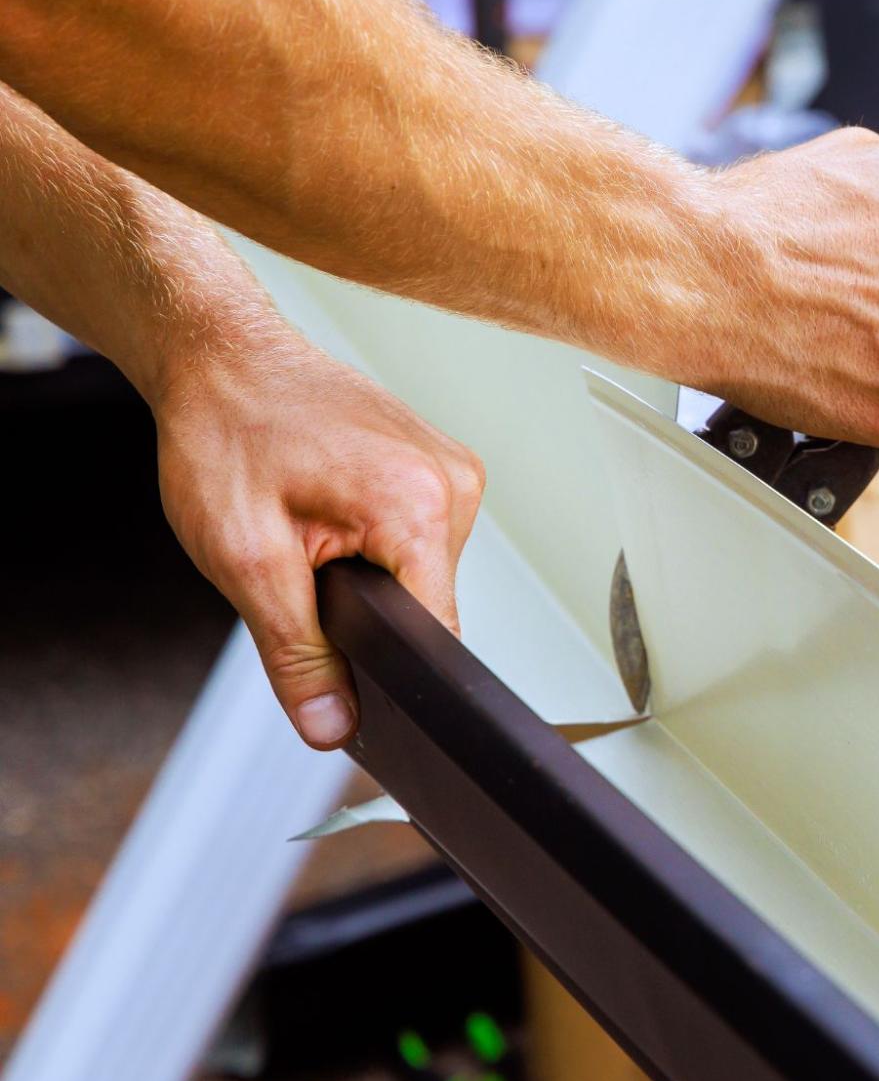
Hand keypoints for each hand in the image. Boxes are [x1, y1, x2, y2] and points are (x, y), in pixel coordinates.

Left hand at [153, 330, 483, 747]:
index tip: (341, 669)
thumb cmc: (226, 432)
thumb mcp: (244, 560)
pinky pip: (418, 538)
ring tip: (309, 526)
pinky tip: (328, 509)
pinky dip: (373, 543)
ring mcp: (453, 470)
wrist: (221, 355)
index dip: (389, 671)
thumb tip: (332, 725)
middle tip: (297, 564)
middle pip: (428, 605)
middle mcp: (454, 484)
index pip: (436, 633)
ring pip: (421, 575)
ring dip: (366, 575)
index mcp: (419, 505)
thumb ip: (296, 653)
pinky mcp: (439, 465)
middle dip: (363, 611)